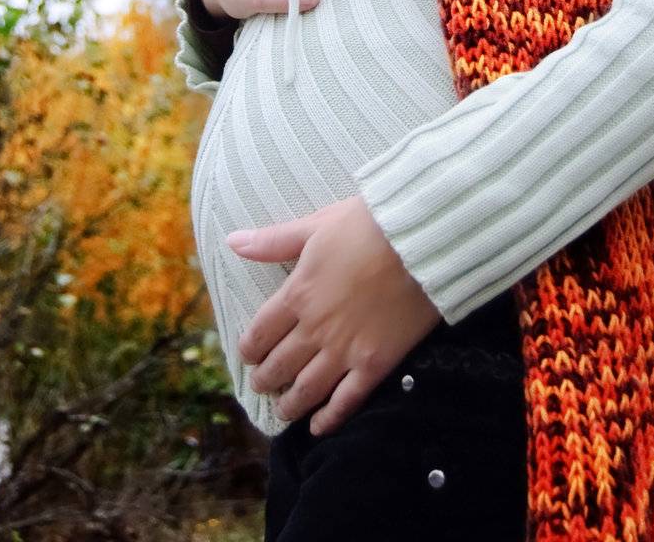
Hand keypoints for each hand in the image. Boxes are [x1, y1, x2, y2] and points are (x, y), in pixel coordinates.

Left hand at [228, 196, 441, 435]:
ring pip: (307, 389)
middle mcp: (315, 329)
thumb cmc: (368, 226)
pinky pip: (346, 401)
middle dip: (266, 379)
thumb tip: (232, 241)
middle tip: (263, 385)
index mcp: (298, 294)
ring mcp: (345, 351)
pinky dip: (329, 418)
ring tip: (283, 411)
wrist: (420, 241)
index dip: (250, 348)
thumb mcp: (316, 225)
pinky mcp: (375, 364)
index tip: (248, 355)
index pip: (261, 332)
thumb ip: (274, 241)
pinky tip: (318, 427)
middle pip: (280, 365)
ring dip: (290, 405)